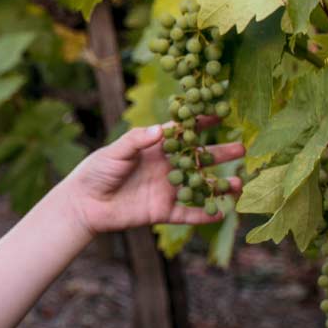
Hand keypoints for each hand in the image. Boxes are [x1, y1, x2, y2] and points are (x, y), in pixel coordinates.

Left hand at [63, 121, 244, 234]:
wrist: (84, 203)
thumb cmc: (97, 170)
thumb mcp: (116, 151)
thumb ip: (139, 140)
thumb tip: (164, 128)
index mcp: (156, 148)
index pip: (184, 132)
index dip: (201, 123)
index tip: (221, 112)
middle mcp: (166, 167)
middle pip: (199, 159)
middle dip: (220, 153)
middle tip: (243, 148)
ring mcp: (166, 190)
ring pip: (199, 187)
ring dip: (219, 186)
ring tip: (239, 184)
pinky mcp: (162, 212)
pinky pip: (187, 214)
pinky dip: (204, 214)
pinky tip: (222, 213)